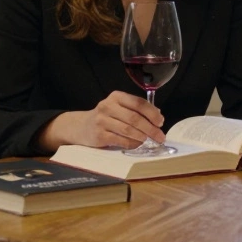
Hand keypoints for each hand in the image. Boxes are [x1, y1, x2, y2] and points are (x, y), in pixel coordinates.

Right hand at [36, 91, 165, 150]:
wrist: (80, 127)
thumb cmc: (106, 117)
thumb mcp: (119, 108)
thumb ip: (136, 110)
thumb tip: (158, 115)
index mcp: (116, 97)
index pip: (138, 103)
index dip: (152, 113)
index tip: (161, 122)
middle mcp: (108, 106)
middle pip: (134, 117)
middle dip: (150, 128)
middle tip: (160, 136)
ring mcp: (102, 121)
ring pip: (128, 129)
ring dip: (143, 137)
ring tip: (151, 141)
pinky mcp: (99, 135)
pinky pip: (120, 140)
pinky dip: (132, 144)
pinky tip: (138, 145)